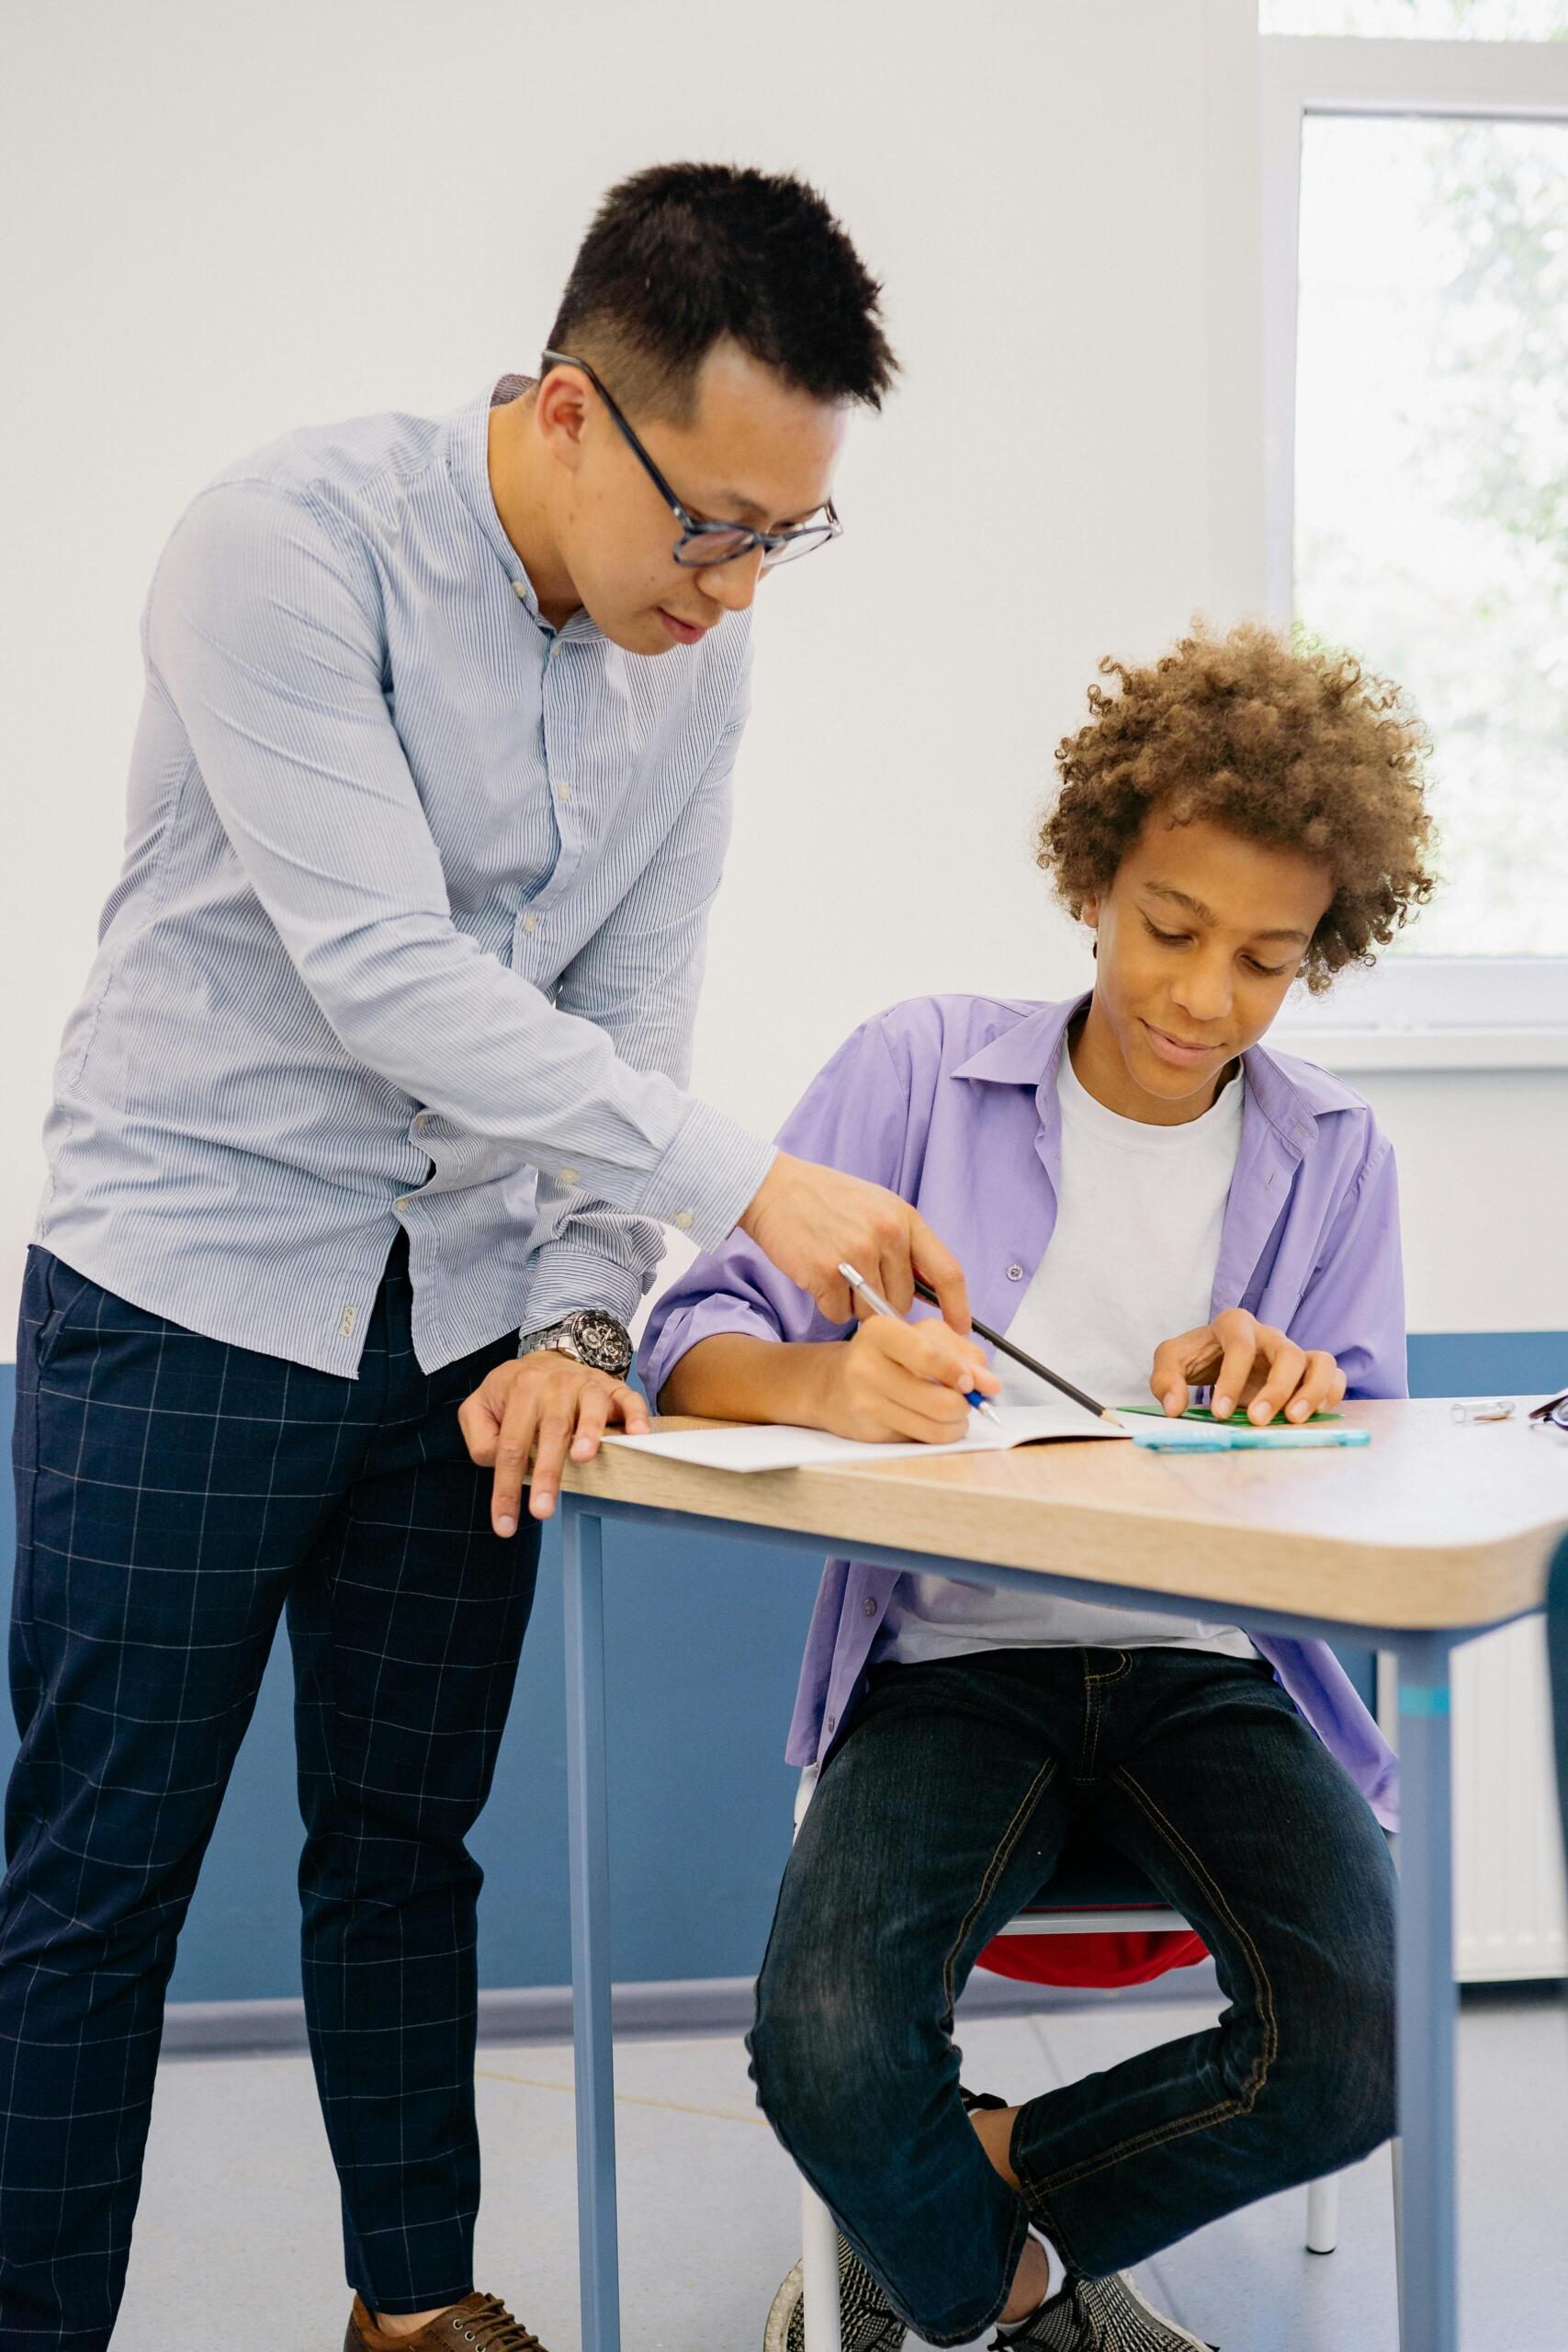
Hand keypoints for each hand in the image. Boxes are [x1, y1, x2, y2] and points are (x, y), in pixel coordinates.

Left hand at [458, 1353, 650, 1530]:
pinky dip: (635, 1416)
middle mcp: (554, 1385)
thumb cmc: (513, 1393)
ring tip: (583, 1460)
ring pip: (591, 1409)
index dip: (506, 1488)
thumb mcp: (479, 1407)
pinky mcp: (612, 1388)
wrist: (547, 1358)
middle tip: (543, 1510)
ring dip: (589, 1433)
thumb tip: (499, 1460)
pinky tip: (637, 1434)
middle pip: (551, 1431)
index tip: (505, 1526)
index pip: (510, 1446)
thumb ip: (480, 1437)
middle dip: (547, 1473)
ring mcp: (586, 1384)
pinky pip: (628, 1398)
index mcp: (520, 1391)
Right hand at [738, 1152, 970, 1331]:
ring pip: (872, 1312)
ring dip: (855, 1305)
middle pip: (903, 1301)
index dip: (958, 1306)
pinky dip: (830, 1306)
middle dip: (884, 1302)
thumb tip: (931, 1290)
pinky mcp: (825, 1273)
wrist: (775, 1188)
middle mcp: (886, 1235)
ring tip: (837, 1274)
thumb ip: (905, 1243)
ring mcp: (856, 1255)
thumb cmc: (826, 1199)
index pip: (947, 1272)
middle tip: (859, 1279)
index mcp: (905, 1218)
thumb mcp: (879, 1206)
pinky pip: (839, 1314)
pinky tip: (819, 1279)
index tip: (960, 1329)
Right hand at [821, 1313, 999, 1444]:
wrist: (834, 1383)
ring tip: (953, 1412)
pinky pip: (922, 1440)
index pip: (927, 1355)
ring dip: (957, 1423)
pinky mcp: (868, 1430)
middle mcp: (867, 1365)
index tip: (973, 1383)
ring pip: (935, 1426)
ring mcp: (865, 1401)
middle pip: (940, 1400)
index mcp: (881, 1331)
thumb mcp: (922, 1336)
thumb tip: (990, 1385)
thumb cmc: (887, 1356)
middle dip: (966, 1405)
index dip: (958, 1372)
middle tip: (967, 1399)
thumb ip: (961, 1353)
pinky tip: (931, 1421)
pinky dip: (939, 1433)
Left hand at [1149, 1308, 1347, 1426]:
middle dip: (1276, 1389)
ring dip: (1313, 1391)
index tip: (1220, 1413)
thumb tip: (1174, 1407)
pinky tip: (1310, 1416)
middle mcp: (1269, 1334)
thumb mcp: (1171, 1362)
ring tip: (1294, 1419)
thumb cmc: (1196, 1357)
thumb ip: (1166, 1380)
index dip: (1231, 1380)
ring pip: (1322, 1361)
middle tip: (1257, 1420)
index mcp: (1234, 1324)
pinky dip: (1330, 1394)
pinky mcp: (1308, 1371)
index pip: (1240, 1347)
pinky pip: (1334, 1376)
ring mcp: (1293, 1351)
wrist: (1214, 1358)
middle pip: (1288, 1353)